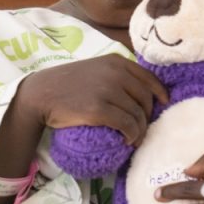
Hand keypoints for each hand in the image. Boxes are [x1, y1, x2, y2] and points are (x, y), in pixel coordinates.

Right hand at [26, 55, 168, 145]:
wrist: (41, 93)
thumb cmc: (66, 83)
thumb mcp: (94, 68)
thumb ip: (115, 74)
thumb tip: (140, 91)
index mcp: (116, 61)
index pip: (149, 77)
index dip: (159, 93)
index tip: (162, 105)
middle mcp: (115, 73)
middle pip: (145, 98)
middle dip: (147, 116)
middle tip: (141, 128)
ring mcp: (107, 90)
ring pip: (138, 114)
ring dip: (139, 131)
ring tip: (134, 139)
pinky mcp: (99, 109)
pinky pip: (127, 125)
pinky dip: (131, 135)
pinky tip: (127, 141)